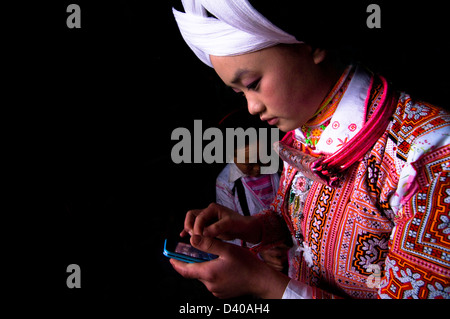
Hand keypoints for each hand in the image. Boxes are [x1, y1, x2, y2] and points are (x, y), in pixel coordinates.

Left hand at [170, 235, 289, 298]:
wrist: (261, 281)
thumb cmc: (246, 264)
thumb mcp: (227, 249)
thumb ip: (208, 244)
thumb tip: (192, 239)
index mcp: (209, 273)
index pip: (185, 270)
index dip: (176, 263)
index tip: (170, 258)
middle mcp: (210, 285)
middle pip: (196, 272)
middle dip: (195, 261)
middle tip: (200, 250)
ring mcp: (216, 291)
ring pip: (205, 276)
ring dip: (206, 267)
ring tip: (217, 257)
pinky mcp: (222, 293)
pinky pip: (213, 282)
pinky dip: (213, 273)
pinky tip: (223, 266)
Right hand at [180, 203, 261, 243]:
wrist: (246, 229)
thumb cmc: (240, 224)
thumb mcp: (230, 224)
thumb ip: (217, 228)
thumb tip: (204, 233)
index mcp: (213, 208)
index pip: (199, 216)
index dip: (197, 227)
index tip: (199, 237)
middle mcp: (208, 212)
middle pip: (191, 216)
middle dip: (190, 226)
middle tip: (193, 237)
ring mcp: (207, 219)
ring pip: (192, 222)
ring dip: (189, 229)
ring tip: (191, 238)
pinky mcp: (208, 226)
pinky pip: (196, 227)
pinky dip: (189, 231)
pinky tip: (183, 236)